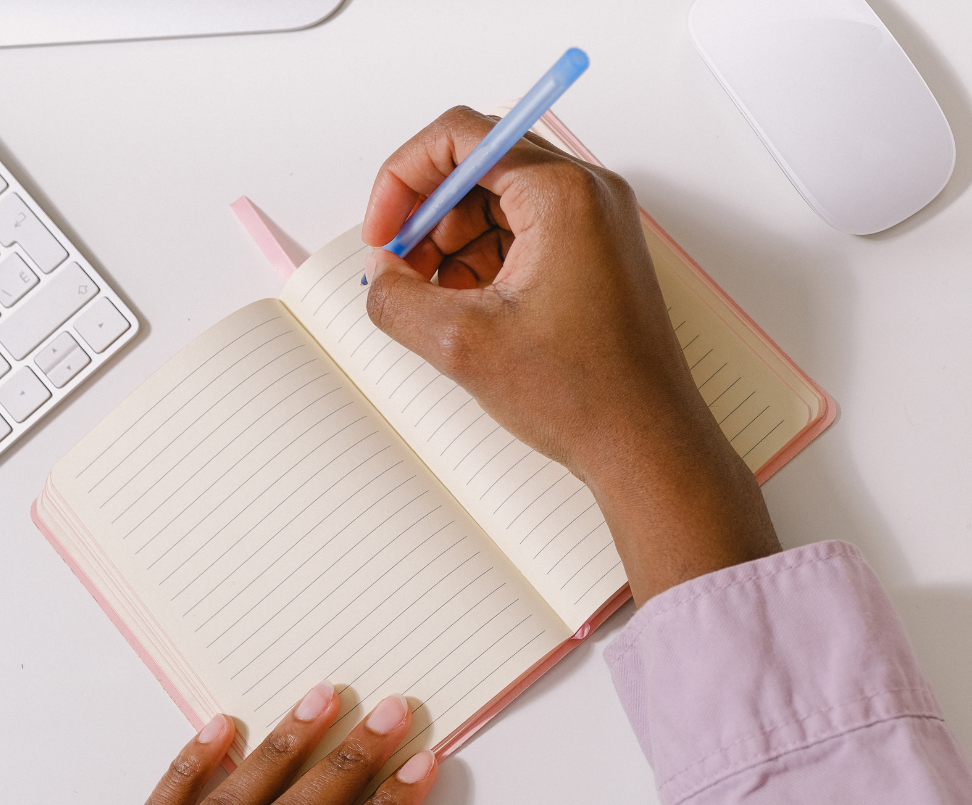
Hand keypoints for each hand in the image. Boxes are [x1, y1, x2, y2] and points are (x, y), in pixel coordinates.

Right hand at [362, 107, 779, 604]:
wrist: (645, 446)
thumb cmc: (587, 396)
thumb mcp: (464, 346)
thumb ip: (398, 299)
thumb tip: (381, 275)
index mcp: (563, 194)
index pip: (459, 137)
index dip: (403, 178)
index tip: (384, 232)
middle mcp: (586, 197)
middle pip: (477, 170)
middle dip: (427, 221)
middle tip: (402, 274)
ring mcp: (594, 228)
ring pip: (495, 208)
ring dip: (452, 249)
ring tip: (438, 307)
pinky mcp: (592, 260)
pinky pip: (521, 239)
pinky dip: (484, 268)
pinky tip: (470, 314)